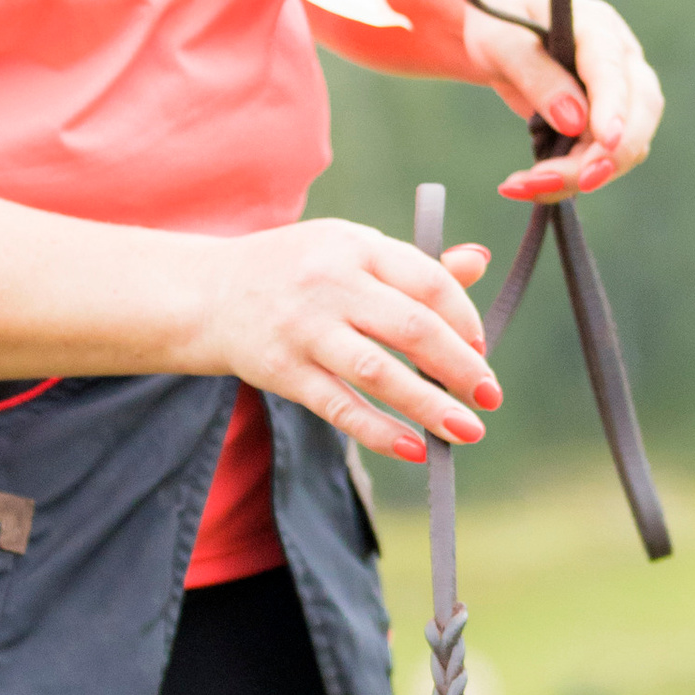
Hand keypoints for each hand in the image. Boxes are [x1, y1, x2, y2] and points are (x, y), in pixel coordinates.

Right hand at [206, 221, 498, 464]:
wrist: (205, 293)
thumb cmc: (294, 272)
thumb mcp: (350, 250)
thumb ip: (413, 264)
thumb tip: (479, 264)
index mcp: (357, 246)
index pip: (428, 280)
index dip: (465, 319)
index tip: (481, 349)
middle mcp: (332, 283)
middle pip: (413, 327)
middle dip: (461, 368)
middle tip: (490, 397)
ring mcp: (305, 329)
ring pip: (379, 372)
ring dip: (430, 406)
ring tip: (467, 431)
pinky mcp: (283, 371)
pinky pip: (340, 406)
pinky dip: (379, 431)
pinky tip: (414, 448)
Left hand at [460, 0, 664, 205]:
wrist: (499, 28)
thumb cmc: (498, 19)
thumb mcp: (501, 40)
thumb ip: (536, 74)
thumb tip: (575, 122)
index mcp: (597, 27)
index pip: (614, 70)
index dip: (614, 108)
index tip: (607, 141)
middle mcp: (621, 60)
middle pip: (639, 114)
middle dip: (606, 156)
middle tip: (555, 182)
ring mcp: (620, 93)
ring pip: (624, 147)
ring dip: (579, 176)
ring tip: (522, 186)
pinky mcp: (606, 122)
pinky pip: (601, 160)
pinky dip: (569, 179)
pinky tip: (528, 186)